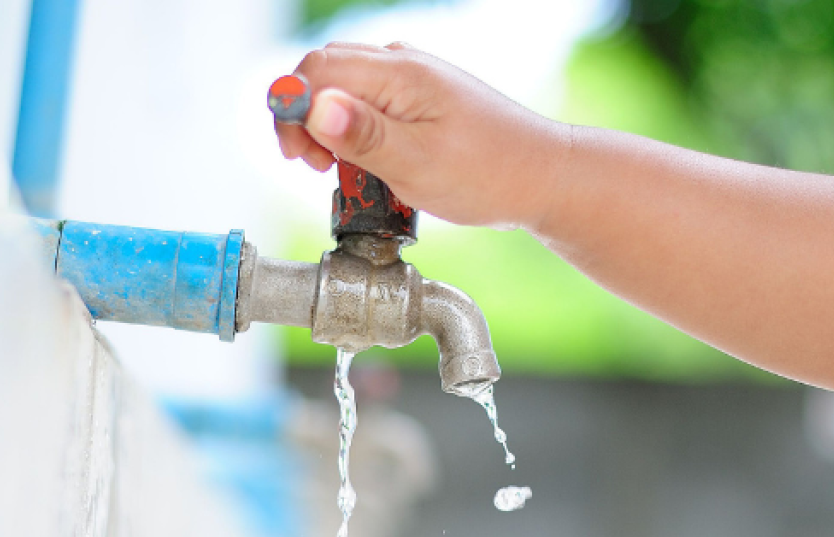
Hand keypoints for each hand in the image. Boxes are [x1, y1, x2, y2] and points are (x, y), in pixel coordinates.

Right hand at [275, 42, 567, 228]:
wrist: (541, 176)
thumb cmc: (488, 174)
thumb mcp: (417, 163)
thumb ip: (362, 135)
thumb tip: (314, 107)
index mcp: (399, 73)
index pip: (315, 70)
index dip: (293, 110)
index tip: (299, 156)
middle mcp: (402, 63)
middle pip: (323, 72)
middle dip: (306, 118)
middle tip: (318, 167)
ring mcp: (412, 78)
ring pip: (343, 87)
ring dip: (329, 127)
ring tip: (343, 169)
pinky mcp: (418, 97)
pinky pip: (367, 101)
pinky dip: (353, 129)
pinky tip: (367, 162)